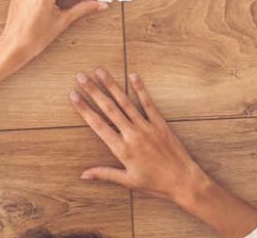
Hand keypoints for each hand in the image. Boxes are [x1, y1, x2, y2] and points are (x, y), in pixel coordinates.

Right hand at [70, 70, 256, 236]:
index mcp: (122, 150)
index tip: (73, 95)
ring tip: (100, 71)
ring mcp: (146, 127)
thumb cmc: (155, 184)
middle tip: (81, 76)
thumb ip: (104, 174)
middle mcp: (132, 135)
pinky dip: (140, 89)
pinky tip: (132, 76)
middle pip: (109, 108)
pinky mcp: (160, 123)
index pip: (98, 124)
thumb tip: (83, 174)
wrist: (183, 181)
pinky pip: (148, 103)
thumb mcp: (128, 181)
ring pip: (125, 102)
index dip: (84, 109)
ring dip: (111, 85)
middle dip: (93, 91)